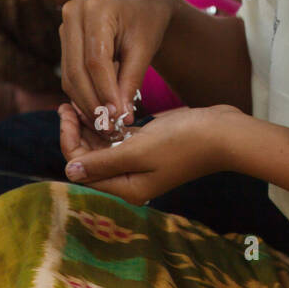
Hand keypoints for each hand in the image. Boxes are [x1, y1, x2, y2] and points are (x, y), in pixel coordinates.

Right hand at [59, 0, 178, 127]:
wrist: (140, 1)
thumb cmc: (147, 22)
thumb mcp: (145, 49)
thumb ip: (131, 81)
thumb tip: (120, 117)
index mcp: (98, 8)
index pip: (96, 60)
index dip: (105, 91)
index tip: (117, 116)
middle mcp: (74, 12)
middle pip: (77, 69)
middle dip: (93, 102)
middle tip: (109, 126)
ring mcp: (65, 23)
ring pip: (69, 74)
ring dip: (85, 102)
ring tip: (105, 122)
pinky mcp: (64, 36)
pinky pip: (69, 71)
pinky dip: (82, 92)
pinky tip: (97, 109)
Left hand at [59, 101, 237, 203]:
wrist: (222, 133)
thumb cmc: (183, 141)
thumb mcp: (139, 150)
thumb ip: (103, 161)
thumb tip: (69, 170)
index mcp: (126, 187)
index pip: (83, 168)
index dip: (69, 141)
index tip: (66, 112)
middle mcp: (130, 178)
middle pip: (91, 158)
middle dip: (76, 132)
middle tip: (67, 101)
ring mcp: (140, 162)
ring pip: (104, 146)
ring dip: (90, 126)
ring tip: (79, 100)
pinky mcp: (149, 146)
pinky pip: (120, 139)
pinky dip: (108, 124)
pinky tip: (101, 107)